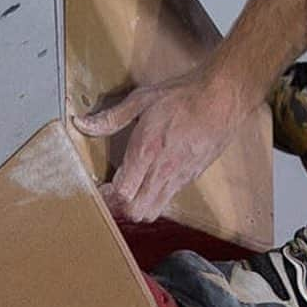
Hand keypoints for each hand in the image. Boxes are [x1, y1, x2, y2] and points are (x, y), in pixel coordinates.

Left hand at [72, 66, 239, 223]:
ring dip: (139, 206)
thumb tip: (82, 124)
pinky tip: (154, 180)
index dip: (106, 198)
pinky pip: (170, 197)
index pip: (121, 194)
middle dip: (120, 208)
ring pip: (154, 210)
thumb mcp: (143, 99)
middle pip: (136, 211)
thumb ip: (112, 117)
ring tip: (132, 190)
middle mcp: (163, 170)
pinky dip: (157, 197)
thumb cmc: (183, 95)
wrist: (224, 96)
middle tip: (113, 193)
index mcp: (147, 151)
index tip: (100, 187)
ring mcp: (180, 176)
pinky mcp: (194, 175)